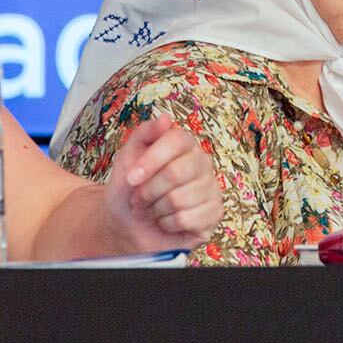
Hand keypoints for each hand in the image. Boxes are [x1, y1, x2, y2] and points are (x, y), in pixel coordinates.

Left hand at [102, 116, 223, 252]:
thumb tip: (166, 118)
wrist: (130, 224)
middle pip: (175, 173)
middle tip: (137, 199)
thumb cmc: (130, 188)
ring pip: (178, 199)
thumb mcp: (128, 156)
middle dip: (148, 191)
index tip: (130, 178)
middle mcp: (202, 162)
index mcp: (185, 144)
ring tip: (150, 210)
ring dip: (155, 209)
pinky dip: (167, 224)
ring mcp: (211, 188)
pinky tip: (165, 221)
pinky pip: (186, 219)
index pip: (176, 141)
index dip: (151, 161)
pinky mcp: (214, 213)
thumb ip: (145, 133)